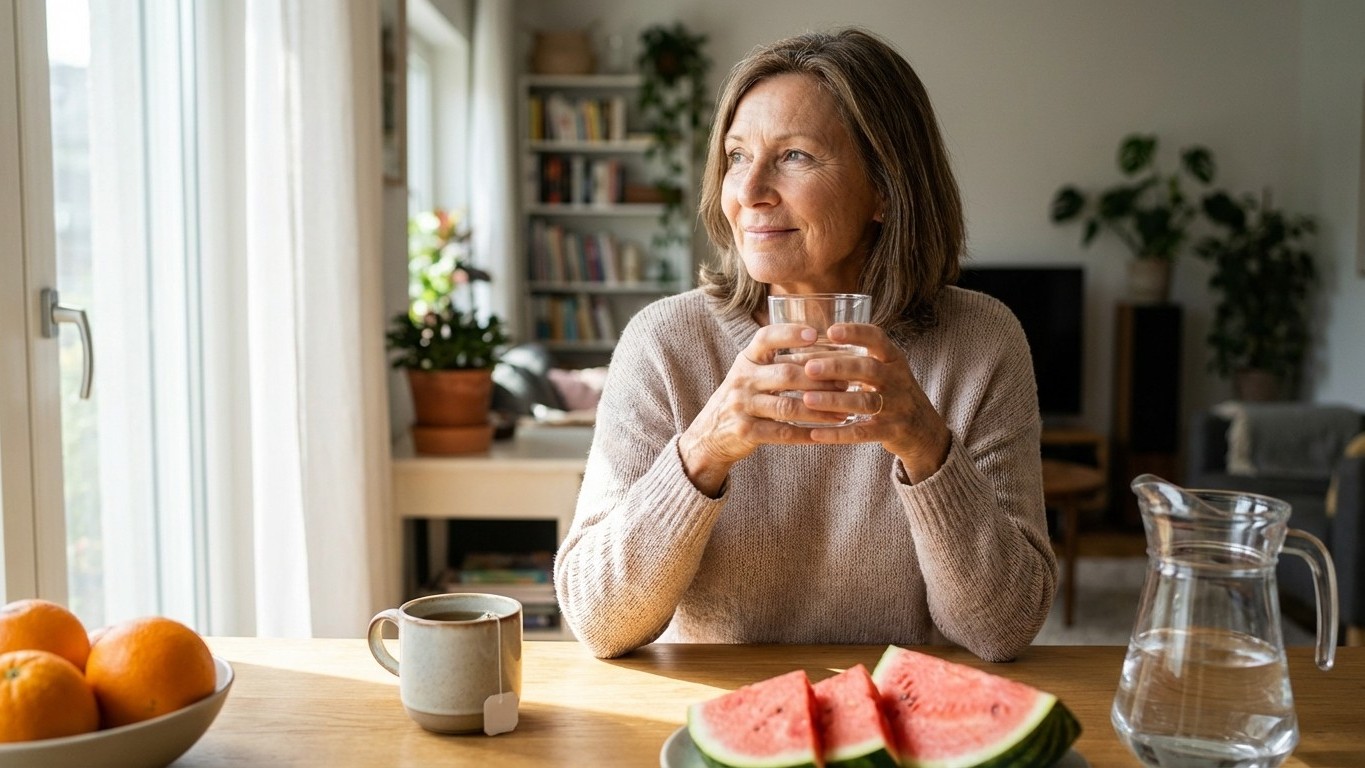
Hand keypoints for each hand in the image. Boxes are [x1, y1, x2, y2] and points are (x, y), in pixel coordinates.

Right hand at [678, 323, 846, 493]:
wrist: (710, 432)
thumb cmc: (745, 398)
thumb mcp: (752, 373)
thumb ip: (779, 362)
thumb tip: (828, 353)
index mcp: (746, 359)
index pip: (765, 338)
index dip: (789, 334)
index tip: (815, 334)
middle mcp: (742, 379)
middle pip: (785, 374)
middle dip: (819, 379)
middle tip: (847, 384)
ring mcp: (741, 406)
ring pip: (787, 406)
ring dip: (819, 410)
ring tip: (843, 412)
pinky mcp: (745, 431)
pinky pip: (781, 432)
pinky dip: (805, 434)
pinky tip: (824, 434)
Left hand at [797, 322, 950, 482]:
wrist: (923, 429)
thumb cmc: (891, 392)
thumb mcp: (883, 370)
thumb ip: (853, 359)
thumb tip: (804, 348)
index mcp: (893, 358)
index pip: (877, 339)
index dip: (855, 333)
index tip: (831, 331)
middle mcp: (897, 379)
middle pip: (868, 369)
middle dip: (838, 368)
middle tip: (809, 368)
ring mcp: (897, 406)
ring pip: (865, 402)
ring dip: (835, 401)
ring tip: (807, 399)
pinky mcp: (892, 431)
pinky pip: (863, 432)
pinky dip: (839, 434)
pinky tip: (816, 433)